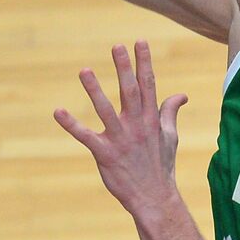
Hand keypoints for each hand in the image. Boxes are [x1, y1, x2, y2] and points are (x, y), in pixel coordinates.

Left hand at [54, 41, 188, 216]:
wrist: (154, 197)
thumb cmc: (161, 165)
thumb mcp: (170, 136)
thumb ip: (170, 112)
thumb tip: (181, 94)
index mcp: (151, 119)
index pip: (148, 85)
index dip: (144, 62)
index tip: (139, 42)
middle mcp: (137, 126)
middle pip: (129, 91)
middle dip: (124, 68)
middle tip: (116, 47)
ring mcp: (120, 139)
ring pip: (105, 110)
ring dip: (94, 90)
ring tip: (84, 70)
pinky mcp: (105, 154)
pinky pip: (85, 136)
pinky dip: (71, 124)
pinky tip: (58, 111)